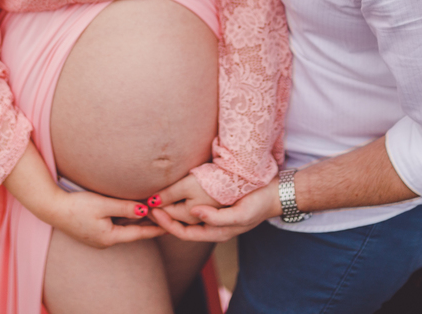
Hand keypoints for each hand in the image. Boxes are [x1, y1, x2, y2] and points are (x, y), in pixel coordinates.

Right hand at [4, 143, 161, 248]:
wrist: (51, 208)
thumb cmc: (76, 206)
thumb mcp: (104, 204)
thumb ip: (125, 208)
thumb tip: (144, 211)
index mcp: (109, 237)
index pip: (138, 233)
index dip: (155, 229)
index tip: (170, 226)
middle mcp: (104, 240)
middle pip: (131, 232)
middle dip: (147, 225)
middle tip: (165, 217)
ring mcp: (97, 236)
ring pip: (122, 229)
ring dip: (136, 222)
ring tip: (152, 214)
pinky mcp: (91, 230)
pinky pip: (113, 225)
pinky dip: (124, 219)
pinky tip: (130, 213)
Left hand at [149, 181, 280, 242]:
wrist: (275, 192)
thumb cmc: (258, 204)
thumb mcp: (239, 215)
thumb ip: (217, 218)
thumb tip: (194, 213)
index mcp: (216, 232)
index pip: (183, 232)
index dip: (166, 224)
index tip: (151, 211)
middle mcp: (212, 225)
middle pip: (181, 224)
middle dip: (163, 217)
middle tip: (146, 204)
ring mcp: (214, 214)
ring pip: (185, 215)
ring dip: (170, 207)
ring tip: (155, 197)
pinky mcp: (217, 202)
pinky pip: (193, 205)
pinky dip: (181, 200)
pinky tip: (174, 190)